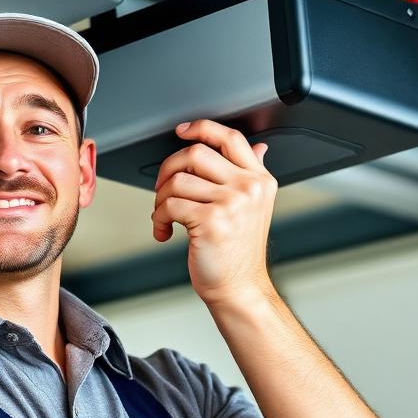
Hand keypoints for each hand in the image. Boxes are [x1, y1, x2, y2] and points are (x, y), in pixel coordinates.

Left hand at [151, 120, 277, 305]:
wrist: (239, 288)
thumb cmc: (239, 252)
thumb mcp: (254, 207)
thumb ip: (251, 174)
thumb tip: (257, 147)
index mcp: (260, 179)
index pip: (230, 137)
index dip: (201, 128)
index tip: (182, 132)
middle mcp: (249, 187)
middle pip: (196, 153)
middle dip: (169, 169)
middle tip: (164, 189)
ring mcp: (232, 203)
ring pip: (177, 180)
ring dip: (160, 199)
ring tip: (164, 216)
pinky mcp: (212, 221)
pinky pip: (169, 205)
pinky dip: (158, 219)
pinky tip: (164, 231)